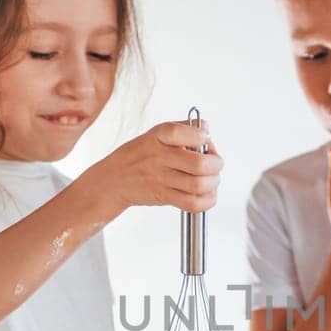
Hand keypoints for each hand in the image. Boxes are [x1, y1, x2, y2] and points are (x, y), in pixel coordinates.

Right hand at [98, 120, 221, 212]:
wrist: (114, 180)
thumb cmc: (138, 156)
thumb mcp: (155, 134)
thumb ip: (183, 128)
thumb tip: (206, 126)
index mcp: (158, 136)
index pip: (183, 132)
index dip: (202, 136)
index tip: (205, 138)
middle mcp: (160, 157)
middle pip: (199, 164)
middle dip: (216, 164)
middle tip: (215, 163)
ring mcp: (161, 178)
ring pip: (198, 185)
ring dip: (212, 183)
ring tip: (211, 179)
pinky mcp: (164, 196)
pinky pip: (192, 203)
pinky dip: (206, 201)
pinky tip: (206, 194)